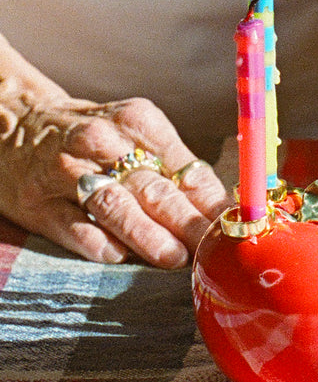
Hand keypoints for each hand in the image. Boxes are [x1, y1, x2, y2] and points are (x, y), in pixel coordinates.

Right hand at [0, 93, 228, 266]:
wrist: (16, 125)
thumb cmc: (95, 138)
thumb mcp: (136, 134)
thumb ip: (175, 167)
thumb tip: (221, 209)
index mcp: (139, 123)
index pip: (187, 167)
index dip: (212, 202)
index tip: (232, 229)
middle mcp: (104, 143)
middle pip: (155, 188)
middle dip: (188, 222)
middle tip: (212, 249)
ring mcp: (69, 173)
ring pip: (116, 207)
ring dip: (148, 235)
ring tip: (175, 258)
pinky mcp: (41, 204)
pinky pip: (75, 228)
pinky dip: (99, 244)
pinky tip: (119, 257)